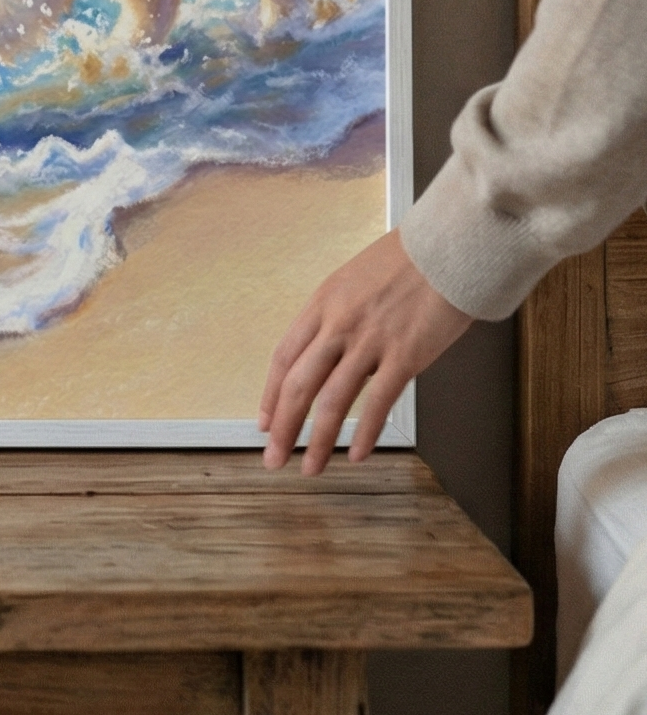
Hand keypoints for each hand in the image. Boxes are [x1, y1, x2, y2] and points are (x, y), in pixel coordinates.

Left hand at [259, 228, 471, 475]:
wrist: (449, 247)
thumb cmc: (407, 261)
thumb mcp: (353, 280)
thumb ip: (337, 317)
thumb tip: (328, 355)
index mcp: (321, 304)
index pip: (284, 358)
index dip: (271, 395)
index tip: (265, 423)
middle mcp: (338, 324)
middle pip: (298, 385)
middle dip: (283, 428)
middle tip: (274, 458)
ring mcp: (370, 341)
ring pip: (331, 401)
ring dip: (317, 441)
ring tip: (310, 467)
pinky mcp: (405, 355)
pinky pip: (376, 403)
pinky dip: (364, 433)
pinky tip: (357, 454)